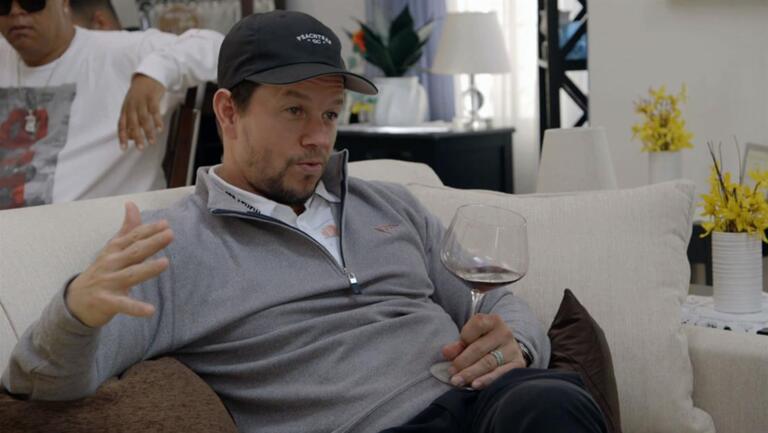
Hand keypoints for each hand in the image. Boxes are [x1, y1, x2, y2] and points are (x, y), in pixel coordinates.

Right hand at [66, 201, 173, 327]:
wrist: (75, 301)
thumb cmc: (101, 271)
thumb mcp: (112, 249)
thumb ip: (127, 229)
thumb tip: (132, 204)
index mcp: (114, 251)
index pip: (133, 238)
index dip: (148, 230)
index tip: (165, 224)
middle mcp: (111, 264)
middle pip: (134, 252)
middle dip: (152, 243)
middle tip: (170, 235)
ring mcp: (108, 283)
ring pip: (131, 275)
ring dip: (147, 269)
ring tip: (165, 263)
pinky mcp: (107, 302)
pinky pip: (123, 305)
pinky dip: (136, 308)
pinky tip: (150, 311)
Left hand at [118, 74, 165, 149]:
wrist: (147, 76)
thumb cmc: (140, 94)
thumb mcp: (132, 106)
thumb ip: (130, 120)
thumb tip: (129, 137)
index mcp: (125, 108)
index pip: (121, 124)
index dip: (122, 136)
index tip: (123, 148)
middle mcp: (131, 105)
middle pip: (132, 123)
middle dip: (136, 136)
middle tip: (141, 147)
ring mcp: (141, 101)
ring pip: (143, 118)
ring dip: (148, 131)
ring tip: (152, 141)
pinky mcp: (151, 97)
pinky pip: (154, 110)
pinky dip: (156, 120)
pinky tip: (159, 129)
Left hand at [442, 314, 525, 388]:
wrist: (506, 348)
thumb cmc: (483, 342)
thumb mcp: (471, 338)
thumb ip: (458, 344)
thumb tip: (446, 352)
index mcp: (493, 320)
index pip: (477, 325)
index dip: (464, 337)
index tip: (451, 351)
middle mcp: (505, 333)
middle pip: (479, 348)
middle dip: (462, 361)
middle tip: (451, 373)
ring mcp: (512, 349)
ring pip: (488, 363)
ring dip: (470, 373)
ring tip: (457, 381)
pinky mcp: (518, 364)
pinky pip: (500, 374)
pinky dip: (486, 380)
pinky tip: (474, 385)